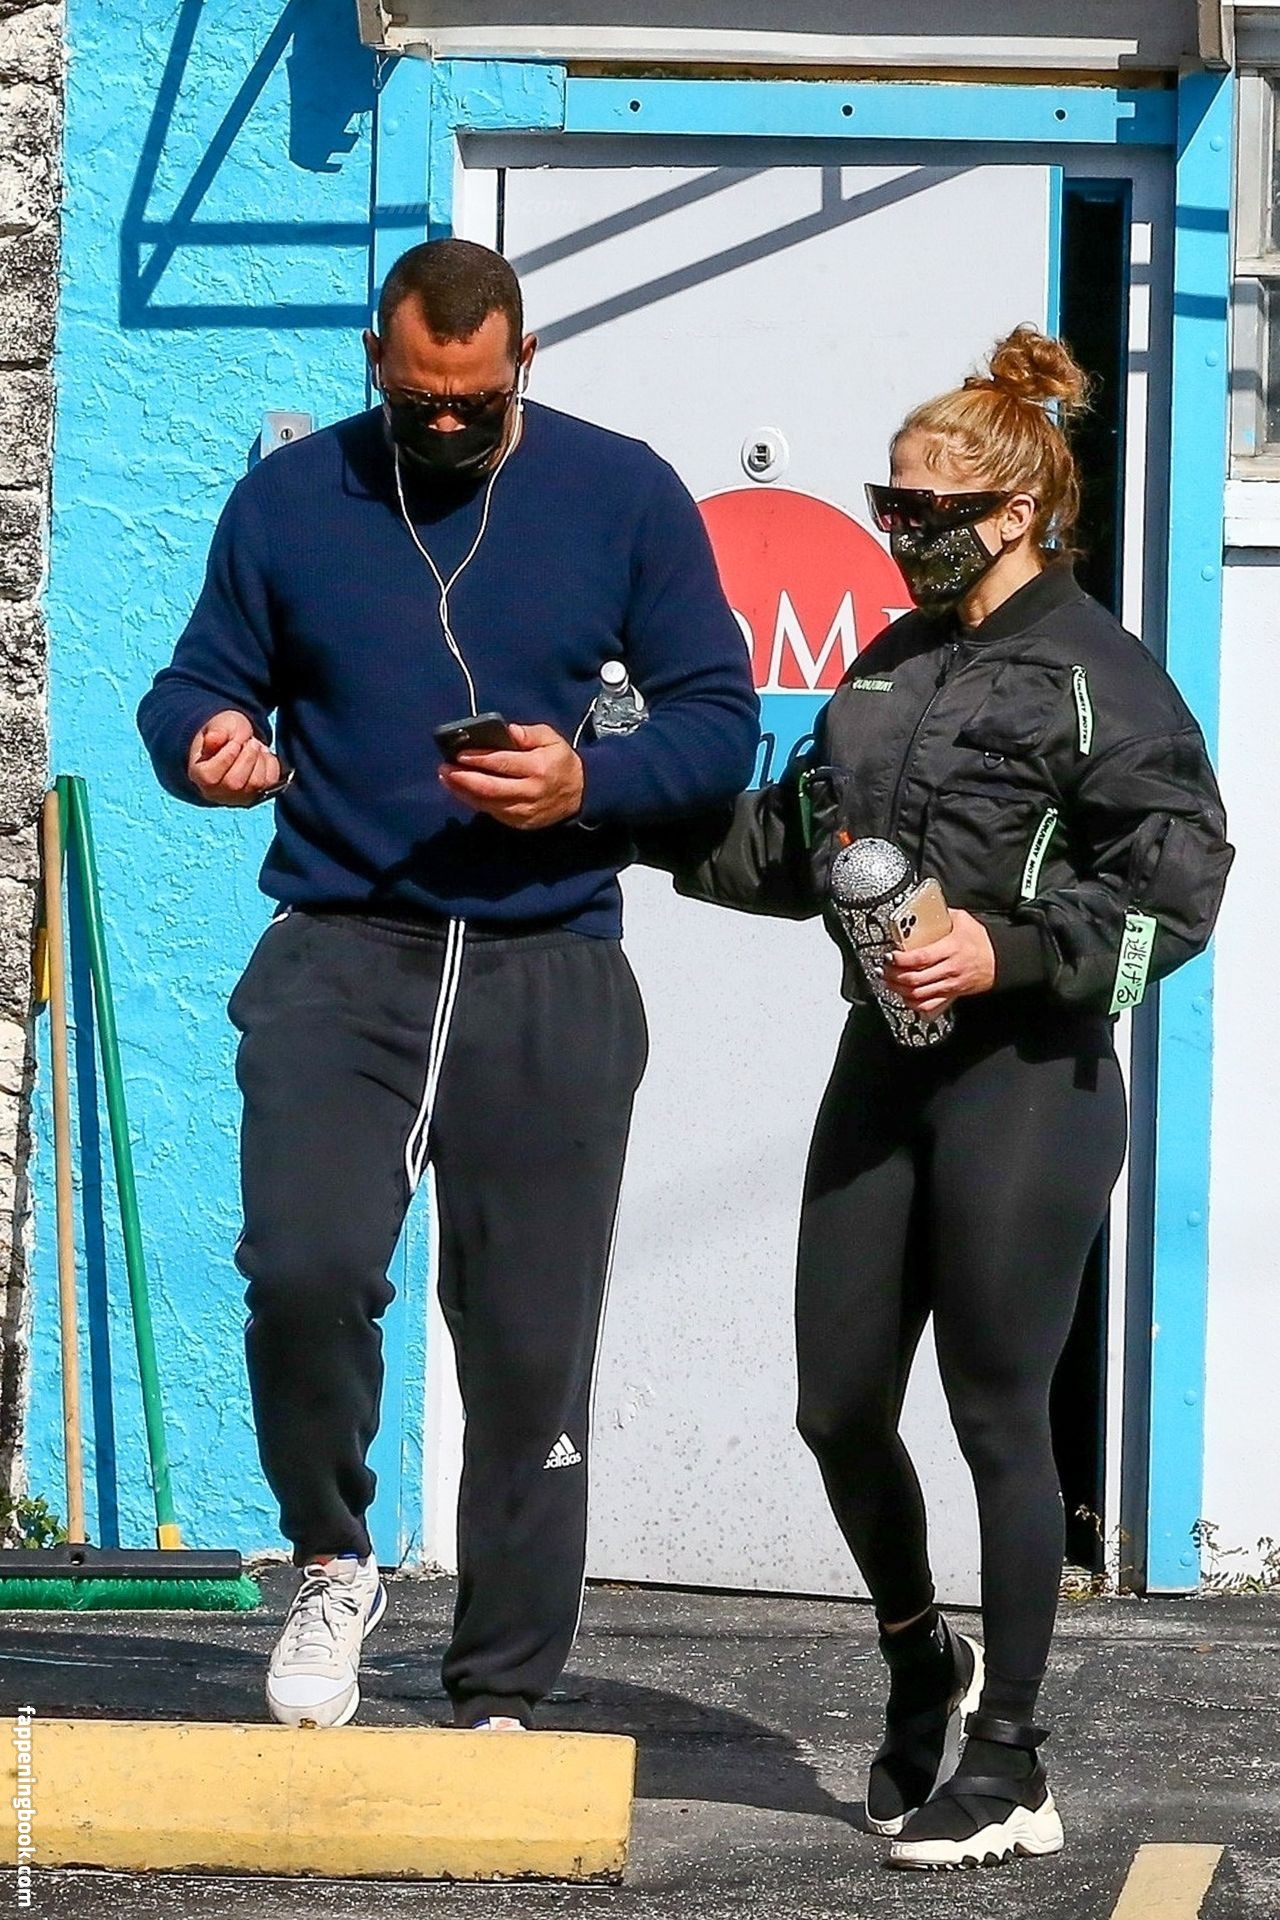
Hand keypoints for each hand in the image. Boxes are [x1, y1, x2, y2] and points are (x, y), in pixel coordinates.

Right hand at [188, 710, 282, 807]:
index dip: (226, 757)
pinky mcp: (258, 795)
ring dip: (260, 760)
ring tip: (255, 747)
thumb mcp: (218, 726)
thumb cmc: (225, 735)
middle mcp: (217, 793)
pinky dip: (270, 764)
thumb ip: (216, 733)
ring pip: (255, 784)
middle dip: (247, 757)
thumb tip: (213, 740)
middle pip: (235, 783)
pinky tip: (262, 756)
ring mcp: (238, 797)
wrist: (238, 742)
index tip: (235, 743)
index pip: (210, 777)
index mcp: (199, 775)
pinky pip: (270, 782)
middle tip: (250, 742)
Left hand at [439, 723, 583, 830]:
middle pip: (490, 787)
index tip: (458, 753)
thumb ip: (529, 733)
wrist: (580, 794)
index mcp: (539, 768)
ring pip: (488, 803)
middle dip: (463, 778)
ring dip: (463, 792)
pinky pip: (492, 812)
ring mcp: (524, 811)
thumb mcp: (552, 739)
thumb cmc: (560, 761)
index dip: (478, 758)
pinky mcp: (520, 823)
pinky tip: (461, 791)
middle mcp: (530, 792)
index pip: (503, 763)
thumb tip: (507, 731)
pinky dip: (474, 802)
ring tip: (446, 778)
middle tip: (444, 768)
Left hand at [884, 909, 995, 1017]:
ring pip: (918, 993)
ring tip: (888, 981)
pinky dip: (913, 1003)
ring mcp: (950, 984)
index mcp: (950, 949)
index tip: (890, 956)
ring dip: (899, 989)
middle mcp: (949, 969)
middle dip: (894, 975)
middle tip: (884, 969)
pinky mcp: (951, 994)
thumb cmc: (981, 941)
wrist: (1000, 960)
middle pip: (915, 979)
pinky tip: (904, 995)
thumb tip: (924, 907)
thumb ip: (942, 914)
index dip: (901, 960)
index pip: (920, 958)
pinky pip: (928, 1004)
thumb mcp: (963, 920)